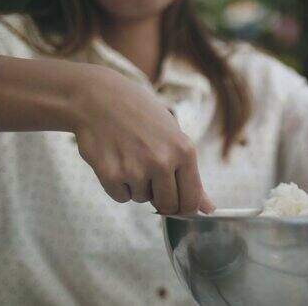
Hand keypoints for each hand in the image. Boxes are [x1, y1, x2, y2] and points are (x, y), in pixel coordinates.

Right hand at [69, 65, 214, 214]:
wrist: (99, 98)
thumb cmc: (141, 116)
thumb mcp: (174, 137)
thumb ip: (191, 175)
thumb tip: (208, 208)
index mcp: (184, 151)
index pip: (191, 199)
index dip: (185, 208)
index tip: (178, 204)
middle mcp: (163, 161)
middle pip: (168, 206)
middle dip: (160, 198)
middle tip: (150, 175)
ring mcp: (136, 169)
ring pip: (142, 199)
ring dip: (137, 186)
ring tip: (130, 156)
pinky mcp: (111, 174)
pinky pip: (121, 196)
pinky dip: (118, 185)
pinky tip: (116, 159)